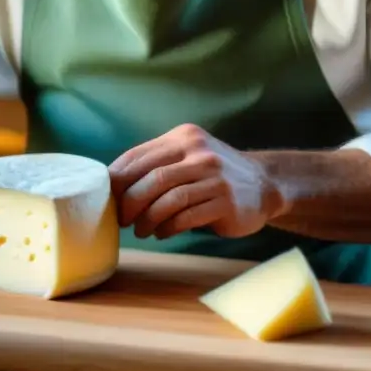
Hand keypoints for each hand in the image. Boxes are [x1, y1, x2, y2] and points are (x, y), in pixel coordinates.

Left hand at [108, 124, 280, 240]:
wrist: (264, 184)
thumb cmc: (214, 174)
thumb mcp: (189, 155)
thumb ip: (158, 163)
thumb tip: (113, 185)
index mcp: (184, 137)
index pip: (138, 156)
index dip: (117, 179)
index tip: (107, 197)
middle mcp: (199, 153)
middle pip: (151, 178)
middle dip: (129, 202)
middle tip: (121, 218)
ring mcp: (214, 177)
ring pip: (168, 199)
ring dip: (147, 219)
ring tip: (140, 230)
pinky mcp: (225, 202)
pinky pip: (186, 217)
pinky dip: (167, 227)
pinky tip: (162, 232)